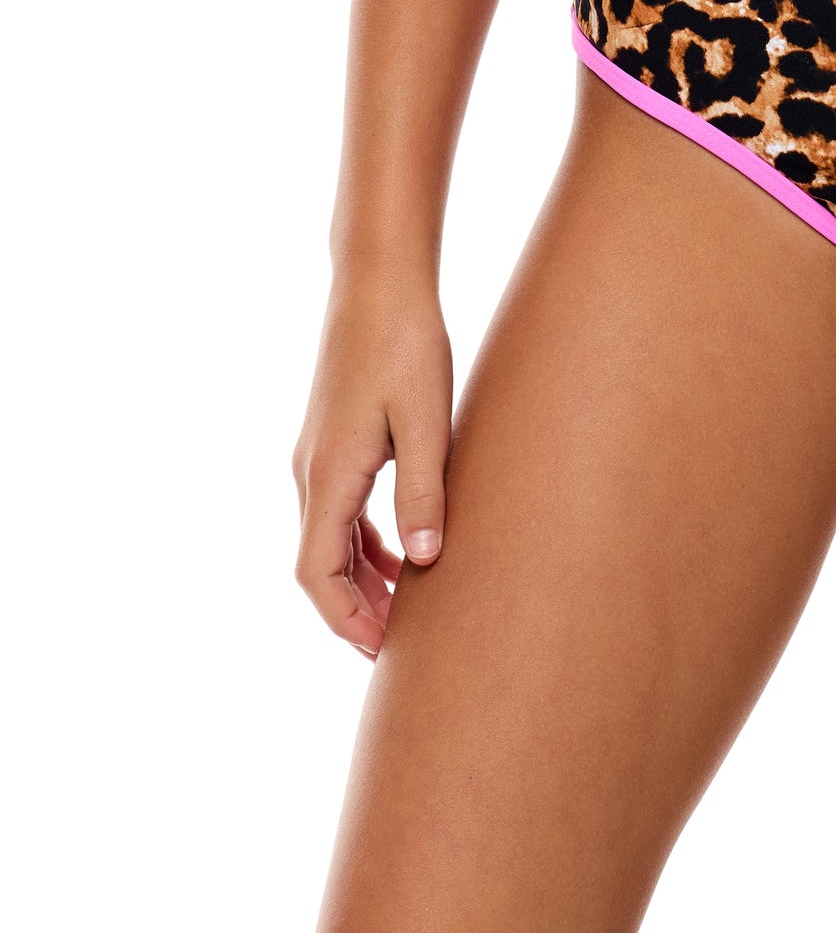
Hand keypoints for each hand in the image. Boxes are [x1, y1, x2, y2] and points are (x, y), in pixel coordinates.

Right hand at [292, 273, 453, 659]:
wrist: (379, 279)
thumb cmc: (405, 342)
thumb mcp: (426, 419)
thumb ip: (423, 492)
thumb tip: (426, 564)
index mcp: (328, 475)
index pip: (318, 574)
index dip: (346, 620)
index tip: (383, 653)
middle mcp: (311, 472)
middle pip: (320, 565)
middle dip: (356, 610)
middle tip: (404, 646)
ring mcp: (318, 455)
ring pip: (330, 539)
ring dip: (363, 578)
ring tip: (410, 609)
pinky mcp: (334, 438)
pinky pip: (341, 510)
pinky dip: (366, 541)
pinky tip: (406, 550)